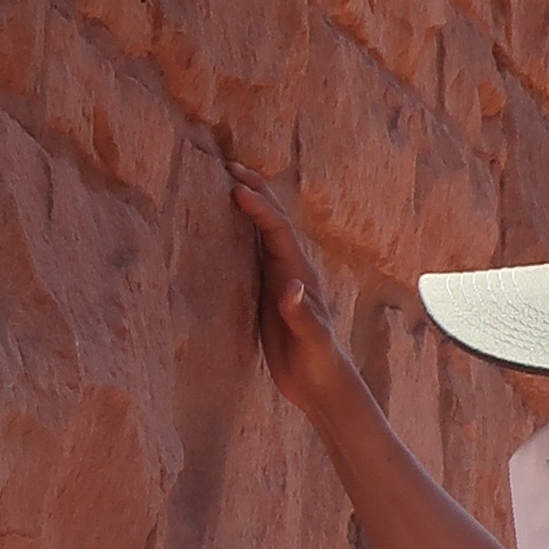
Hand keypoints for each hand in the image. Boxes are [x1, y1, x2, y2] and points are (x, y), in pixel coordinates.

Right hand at [227, 160, 367, 430]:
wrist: (322, 382)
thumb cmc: (318, 361)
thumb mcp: (311, 340)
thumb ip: (301, 315)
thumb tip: (290, 288)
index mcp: (300, 273)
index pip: (278, 231)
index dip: (258, 207)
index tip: (235, 187)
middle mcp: (292, 269)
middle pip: (274, 220)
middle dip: (255, 191)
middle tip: (229, 165)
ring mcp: (281, 279)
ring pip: (264, 233)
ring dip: (249, 206)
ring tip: (228, 182)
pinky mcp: (271, 293)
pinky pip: (255, 254)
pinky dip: (242, 234)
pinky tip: (227, 229)